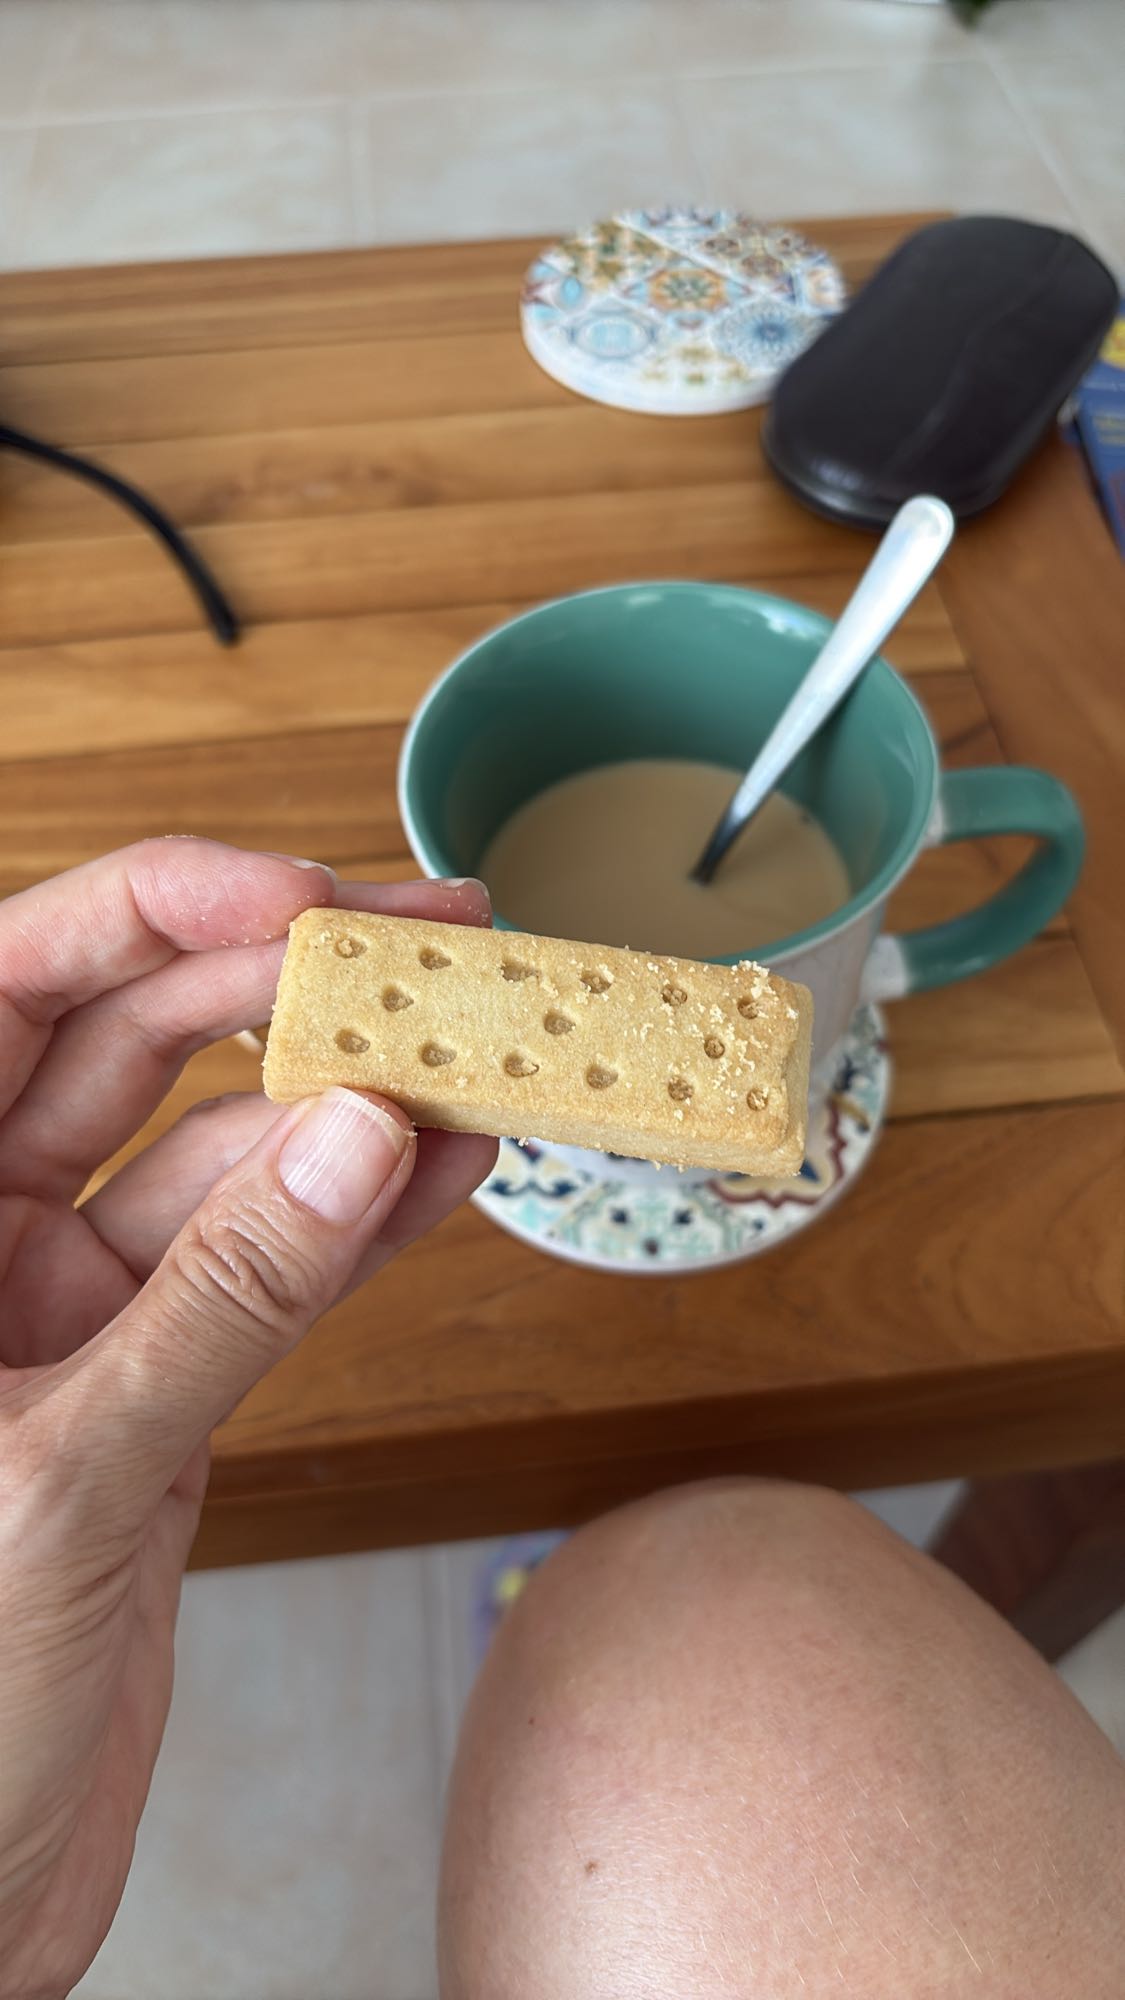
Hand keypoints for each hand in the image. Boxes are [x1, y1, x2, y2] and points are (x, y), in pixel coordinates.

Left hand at [0, 840, 495, 1997]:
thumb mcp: (64, 1479)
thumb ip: (222, 1302)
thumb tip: (356, 1139)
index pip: (11, 986)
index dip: (154, 915)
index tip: (298, 897)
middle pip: (133, 1043)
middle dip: (280, 981)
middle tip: (421, 945)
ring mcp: (70, 1311)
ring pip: (228, 1155)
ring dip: (351, 1103)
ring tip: (472, 1054)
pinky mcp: (158, 1388)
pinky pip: (273, 1269)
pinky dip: (363, 1220)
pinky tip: (448, 1169)